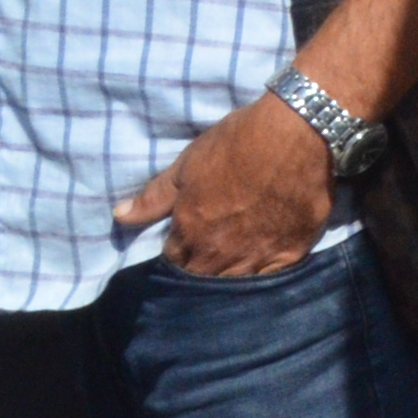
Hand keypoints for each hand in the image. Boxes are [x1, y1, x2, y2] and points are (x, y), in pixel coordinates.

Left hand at [121, 91, 339, 278]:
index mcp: (190, 231)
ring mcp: (257, 256)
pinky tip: (260, 268)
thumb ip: (155, 197)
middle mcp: (220, 252)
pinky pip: (270, 280)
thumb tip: (120, 217)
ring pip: (233, 285)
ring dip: (227, 278)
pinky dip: (261, 277)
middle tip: (205, 255)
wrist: (298, 133)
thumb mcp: (188, 163)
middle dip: (198, 270)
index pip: (172, 261)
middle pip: (201, 278)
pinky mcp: (291, 253)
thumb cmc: (238, 142)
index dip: (176, 253)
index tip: (182, 244)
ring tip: (230, 264)